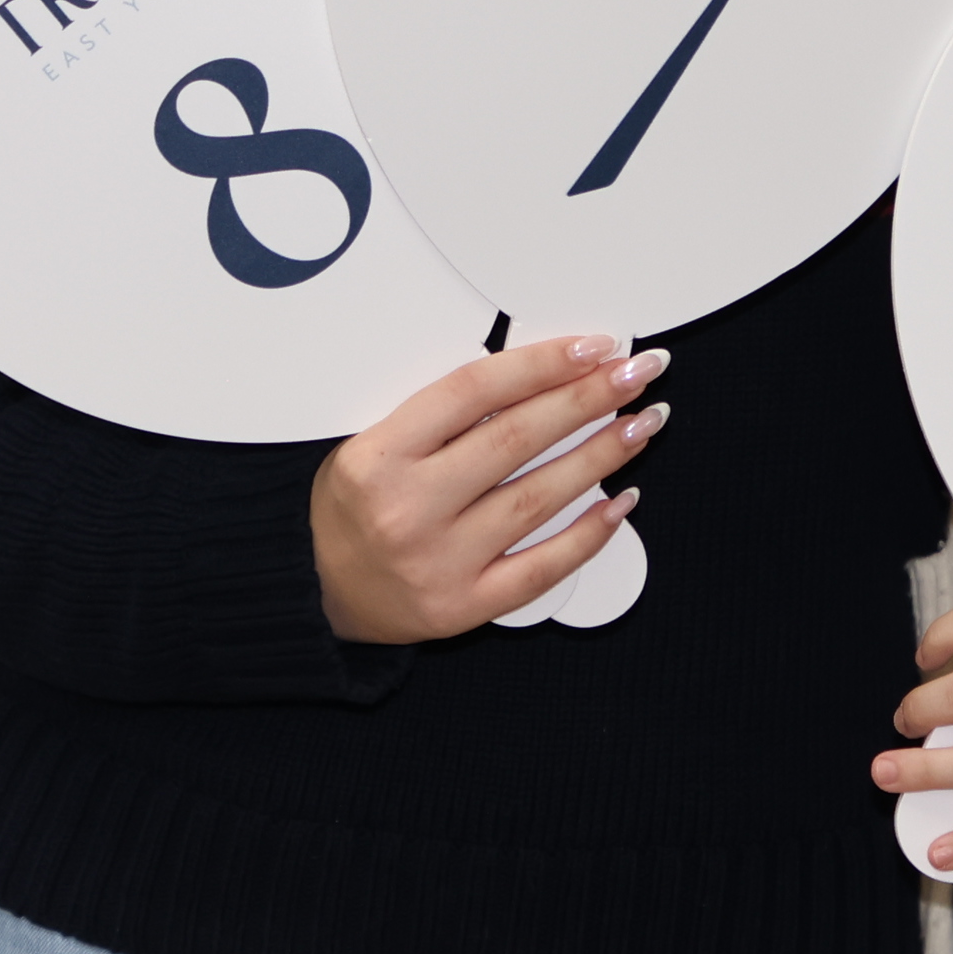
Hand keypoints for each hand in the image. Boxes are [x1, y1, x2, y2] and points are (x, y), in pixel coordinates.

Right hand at [312, 334, 668, 641]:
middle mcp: (408, 508)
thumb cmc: (352, 508)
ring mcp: (438, 562)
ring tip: (641, 425)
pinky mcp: (462, 607)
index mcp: (378, 455)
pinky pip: (540, 568)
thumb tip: (542, 376)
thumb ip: (444, 416)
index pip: (474, 391)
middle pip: (516, 439)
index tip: (592, 347)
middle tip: (636, 372)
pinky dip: (588, 534)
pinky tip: (621, 502)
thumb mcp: (373, 445)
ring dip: (600, 457)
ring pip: (537, 500)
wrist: (312, 590)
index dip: (541, 363)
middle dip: (588, 399)